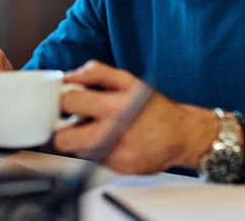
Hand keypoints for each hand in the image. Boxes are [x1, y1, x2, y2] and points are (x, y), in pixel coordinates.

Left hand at [53, 61, 218, 174]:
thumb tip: (70, 77)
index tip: (71, 99)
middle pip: (62, 139)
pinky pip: (93, 160)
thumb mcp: (129, 81)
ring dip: (83, 140)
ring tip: (101, 129)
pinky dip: (98, 150)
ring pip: (76, 150)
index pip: (69, 103)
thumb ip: (97, 73)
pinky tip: (113, 141)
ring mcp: (114, 156)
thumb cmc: (155, 109)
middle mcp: (113, 135)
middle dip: (65, 128)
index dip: (66, 99)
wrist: (182, 136)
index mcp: (115, 107)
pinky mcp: (116, 170)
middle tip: (77, 120)